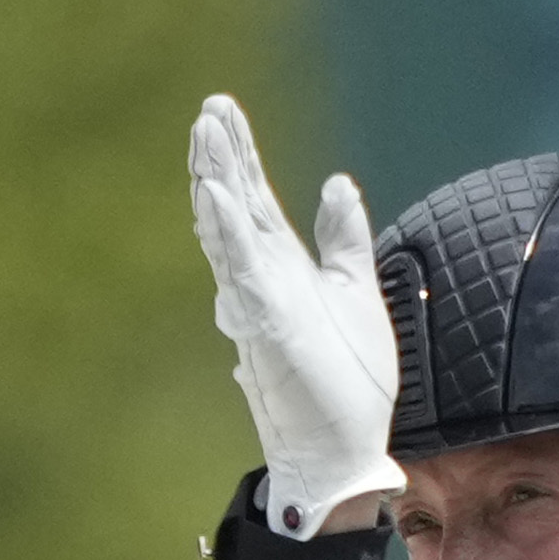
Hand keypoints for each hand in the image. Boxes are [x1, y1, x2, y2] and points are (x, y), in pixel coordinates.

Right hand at [189, 95, 400, 539]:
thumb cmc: (345, 381)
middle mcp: (262, 282)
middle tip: (208, 110)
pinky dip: (228, 234)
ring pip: (230, 232)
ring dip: (216, 183)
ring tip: (205, 136)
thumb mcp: (354, 293)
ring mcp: (259, 304)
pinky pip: (241, 274)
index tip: (222, 110)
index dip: (240, 156)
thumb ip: (343, 240)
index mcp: (283, 270)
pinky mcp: (266, 329)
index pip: (256, 202)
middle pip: (236, 207)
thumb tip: (336, 184)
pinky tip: (216, 197)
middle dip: (222, 157)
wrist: (344, 449)